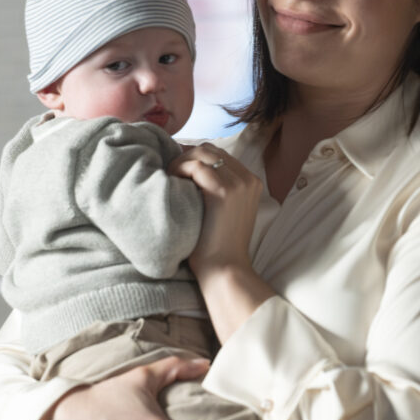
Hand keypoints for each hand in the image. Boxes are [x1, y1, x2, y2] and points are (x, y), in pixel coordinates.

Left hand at [169, 143, 262, 280]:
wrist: (225, 269)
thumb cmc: (218, 246)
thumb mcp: (225, 211)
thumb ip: (219, 189)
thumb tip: (191, 170)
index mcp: (251, 182)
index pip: (219, 154)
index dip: (194, 157)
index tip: (177, 168)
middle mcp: (248, 179)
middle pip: (210, 149)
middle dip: (186, 156)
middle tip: (169, 172)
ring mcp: (238, 184)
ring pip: (202, 154)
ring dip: (181, 162)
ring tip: (168, 178)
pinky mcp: (224, 191)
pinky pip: (195, 167)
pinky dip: (179, 170)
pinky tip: (171, 183)